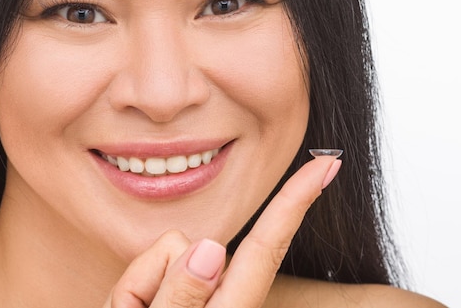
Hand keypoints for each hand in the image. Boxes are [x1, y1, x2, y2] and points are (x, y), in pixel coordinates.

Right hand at [103, 156, 341, 307]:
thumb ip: (183, 300)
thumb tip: (213, 247)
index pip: (266, 247)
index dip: (297, 201)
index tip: (327, 166)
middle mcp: (222, 296)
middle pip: (189, 244)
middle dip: (153, 274)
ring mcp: (200, 291)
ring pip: (165, 250)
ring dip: (139, 288)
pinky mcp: (179, 289)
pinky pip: (149, 264)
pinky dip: (132, 291)